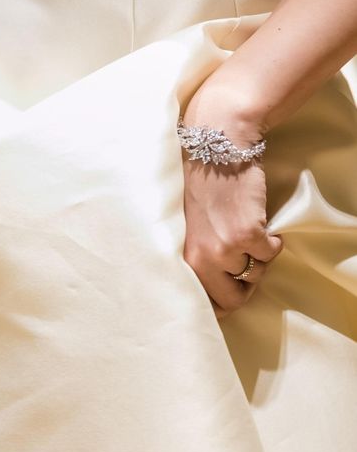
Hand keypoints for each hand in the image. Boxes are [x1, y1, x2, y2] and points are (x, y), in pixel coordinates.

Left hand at [180, 87, 282, 318]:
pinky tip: (259, 221)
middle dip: (242, 287)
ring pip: (254, 276)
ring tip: (246, 233)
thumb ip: (191, 256)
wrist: (214, 148)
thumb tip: (209, 286)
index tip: (226, 296)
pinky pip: (270, 254)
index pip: (199, 302)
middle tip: (243, 264)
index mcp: (179, 258)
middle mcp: (199, 259)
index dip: (217, 304)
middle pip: (230, 301)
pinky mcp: (248, 235)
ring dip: (257, 259)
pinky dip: (272, 242)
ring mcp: (223, 249)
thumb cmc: (196, 184)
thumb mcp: (181, 228)